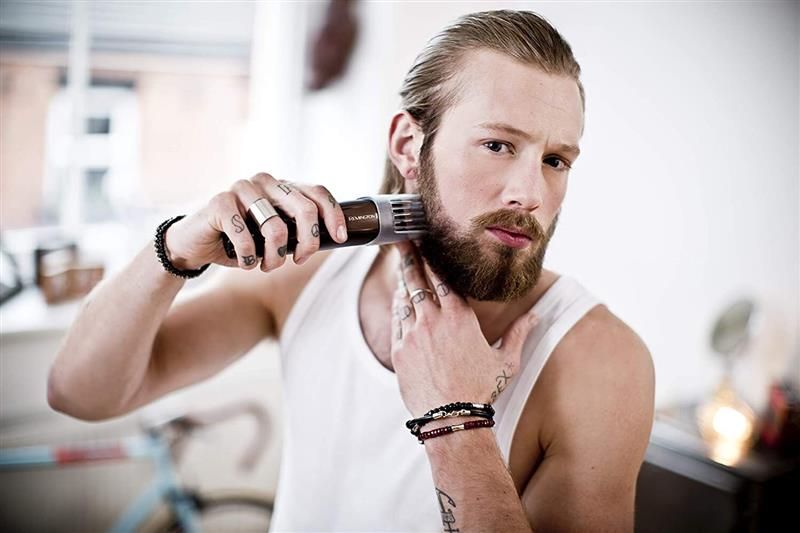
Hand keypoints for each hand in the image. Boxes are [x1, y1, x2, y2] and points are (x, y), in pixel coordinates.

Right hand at [164, 173, 347, 270]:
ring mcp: (242, 188)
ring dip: (275, 257)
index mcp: (282, 187)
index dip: (333, 215)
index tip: (340, 238)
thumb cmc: (241, 242)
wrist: (196, 245)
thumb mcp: (276, 236)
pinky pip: (246, 235)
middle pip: (304, 209)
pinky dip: (249, 257)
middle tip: (299, 260)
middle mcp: (265, 182)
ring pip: (276, 227)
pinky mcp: (220, 202)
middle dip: (308, 243)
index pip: (318, 193)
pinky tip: (246, 262)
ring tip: (266, 265)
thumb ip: (298, 231)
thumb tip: (335, 240)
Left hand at [390, 241, 538, 416]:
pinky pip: (396, 320)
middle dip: (411, 257)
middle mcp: (434, 319)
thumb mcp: (506, 361)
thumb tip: (537, 316)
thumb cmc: (481, 390)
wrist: (451, 418)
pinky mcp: (399, 349)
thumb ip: (520, 333)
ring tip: (401, 265)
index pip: (443, 278)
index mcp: (460, 316)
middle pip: (418, 279)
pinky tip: (398, 298)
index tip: (427, 244)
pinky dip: (397, 306)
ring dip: (403, 281)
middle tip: (404, 240)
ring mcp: (413, 333)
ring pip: (404, 298)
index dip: (434, 259)